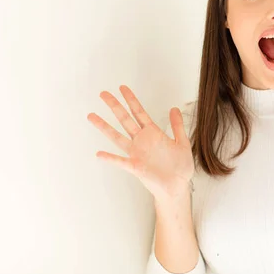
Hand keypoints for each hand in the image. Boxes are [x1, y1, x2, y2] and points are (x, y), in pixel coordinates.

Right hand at [87, 85, 194, 201]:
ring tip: (92, 116)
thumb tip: (174, 108)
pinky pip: (121, 161)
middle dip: (115, 106)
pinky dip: (110, 158)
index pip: (139, 112)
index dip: (131, 100)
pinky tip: (99, 154)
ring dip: (105, 127)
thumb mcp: (182, 142)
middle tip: (103, 94)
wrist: (179, 186)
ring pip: (117, 137)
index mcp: (153, 133)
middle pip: (125, 119)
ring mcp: (137, 153)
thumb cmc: (180, 166)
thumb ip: (177, 126)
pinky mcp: (136, 167)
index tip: (122, 88)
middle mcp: (142, 141)